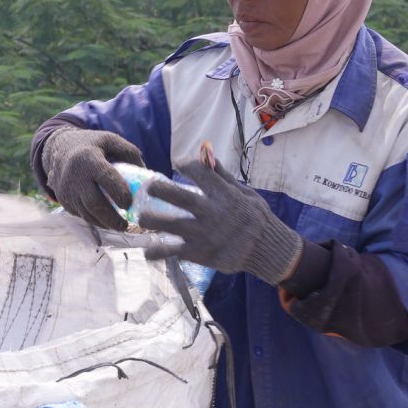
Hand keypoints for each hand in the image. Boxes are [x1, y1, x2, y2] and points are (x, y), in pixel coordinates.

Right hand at [42, 125, 144, 230]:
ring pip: (86, 213)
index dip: (119, 193)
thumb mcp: (110, 140)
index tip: (130, 204)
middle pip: (94, 203)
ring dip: (104, 223)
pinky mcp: (63, 200)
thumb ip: (130, 154)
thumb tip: (145, 176)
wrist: (58, 148)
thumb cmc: (91, 145)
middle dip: (112, 218)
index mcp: (90, 158)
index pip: (106, 178)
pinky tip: (106, 220)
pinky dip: (94, 220)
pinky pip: (80, 214)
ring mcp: (67, 190)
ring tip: (119, 226)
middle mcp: (75, 176)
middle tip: (126, 226)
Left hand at [139, 159, 302, 284]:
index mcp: (224, 195)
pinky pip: (174, 252)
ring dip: (152, 220)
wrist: (267, 249)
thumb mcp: (245, 192)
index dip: (186, 165)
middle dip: (161, 190)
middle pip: (180, 198)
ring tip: (140, 218)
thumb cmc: (256, 217)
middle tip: (149, 187)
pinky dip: (159, 252)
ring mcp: (204, 235)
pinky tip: (148, 252)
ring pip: (171, 225)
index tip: (178, 163)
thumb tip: (206, 153)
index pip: (200, 174)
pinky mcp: (200, 254)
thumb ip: (222, 176)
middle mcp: (212, 213)